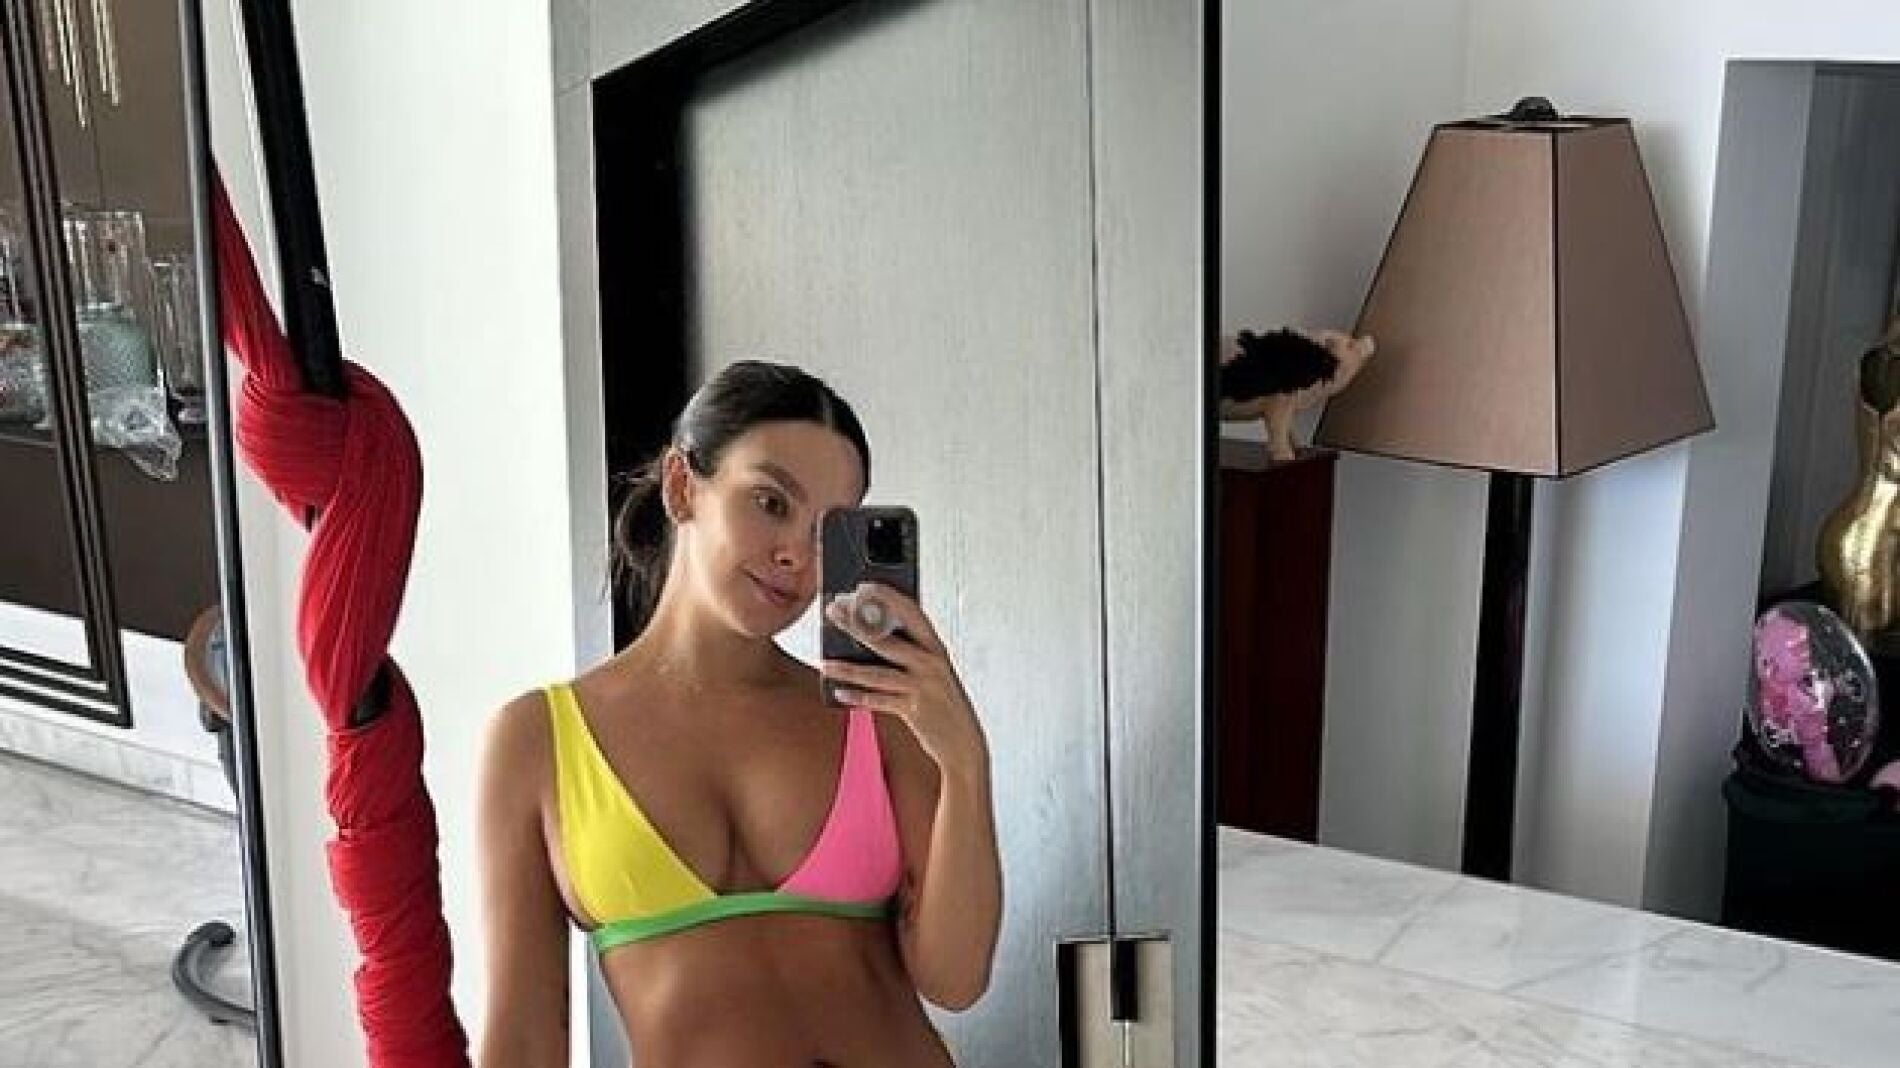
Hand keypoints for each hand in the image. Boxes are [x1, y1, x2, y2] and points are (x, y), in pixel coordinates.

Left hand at [822, 583, 987, 773]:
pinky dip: (858, 697)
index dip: (888, 596)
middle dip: (857, 624)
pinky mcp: (915, 711)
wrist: (964, 743)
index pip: (912, 612)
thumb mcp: (932, 672)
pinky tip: (839, 692)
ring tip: (824, 662)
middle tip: (834, 612)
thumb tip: (868, 636)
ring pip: (878, 673)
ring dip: (848, 668)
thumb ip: (909, 654)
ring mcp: (924, 687)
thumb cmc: (943, 703)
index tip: (864, 586)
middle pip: (888, 639)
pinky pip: (880, 701)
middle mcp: (932, 664)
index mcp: (936, 648)